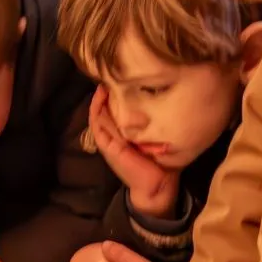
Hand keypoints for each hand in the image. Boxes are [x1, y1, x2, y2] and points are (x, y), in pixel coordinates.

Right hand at [89, 87, 178, 217]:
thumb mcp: (155, 139)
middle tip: (108, 75)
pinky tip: (101, 96)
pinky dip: (97, 109)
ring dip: (98, 98)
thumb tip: (164, 102)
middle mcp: (113, 138)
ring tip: (103, 81)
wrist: (157, 187)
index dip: (111, 97)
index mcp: (122, 137)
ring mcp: (109, 142)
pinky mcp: (109, 146)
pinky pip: (98, 124)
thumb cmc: (159, 163)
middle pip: (102, 111)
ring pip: (98, 115)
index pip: (112, 113)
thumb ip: (153, 125)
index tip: (118, 80)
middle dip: (103, 94)